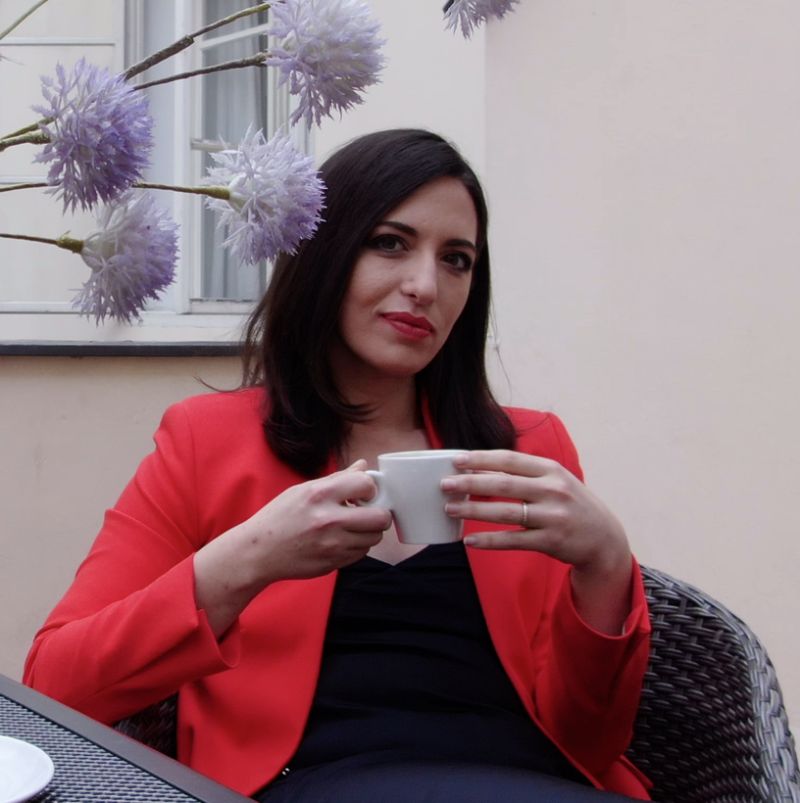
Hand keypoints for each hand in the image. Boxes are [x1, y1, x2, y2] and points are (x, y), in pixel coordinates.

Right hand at [194, 460, 389, 635]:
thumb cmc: (279, 518)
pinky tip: (342, 540)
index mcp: (320, 494)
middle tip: (368, 512)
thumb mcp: (303, 490)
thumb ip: (338, 478)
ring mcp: (332, 545)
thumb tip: (362, 466)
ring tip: (352, 527)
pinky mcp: (333, 563)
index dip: (369, 489)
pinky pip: (361, 553)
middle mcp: (329, 519)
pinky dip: (357, 546)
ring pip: (374, 538)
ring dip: (368, 532)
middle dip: (379, 514)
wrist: (259, 552)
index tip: (362, 493)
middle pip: (380, 517)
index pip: (366, 485)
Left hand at [441, 450, 632, 632]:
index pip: (510, 460)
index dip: (482, 458)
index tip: (456, 459)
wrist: (604, 538)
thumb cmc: (572, 504)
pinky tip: (469, 540)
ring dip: (474, 509)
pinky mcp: (551, 541)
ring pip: (505, 512)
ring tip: (450, 508)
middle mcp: (553, 490)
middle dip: (470, 482)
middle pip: (504, 484)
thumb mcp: (557, 480)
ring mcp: (553, 516)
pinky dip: (490, 540)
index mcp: (551, 470)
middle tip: (445, 484)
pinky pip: (513, 540)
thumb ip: (527, 472)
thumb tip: (482, 466)